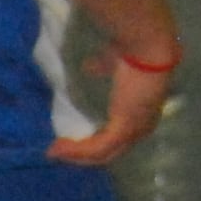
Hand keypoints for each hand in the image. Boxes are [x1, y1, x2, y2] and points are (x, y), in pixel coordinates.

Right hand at [52, 48, 173, 167]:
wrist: (146, 46)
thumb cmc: (135, 50)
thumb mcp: (115, 63)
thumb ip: (103, 67)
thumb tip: (88, 66)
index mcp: (144, 114)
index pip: (120, 137)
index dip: (96, 141)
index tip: (73, 138)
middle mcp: (142, 128)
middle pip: (110, 152)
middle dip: (83, 154)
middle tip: (59, 150)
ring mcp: (135, 131)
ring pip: (102, 154)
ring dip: (75, 155)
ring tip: (54, 150)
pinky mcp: (123, 129)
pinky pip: (97, 148)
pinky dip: (76, 150)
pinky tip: (58, 148)